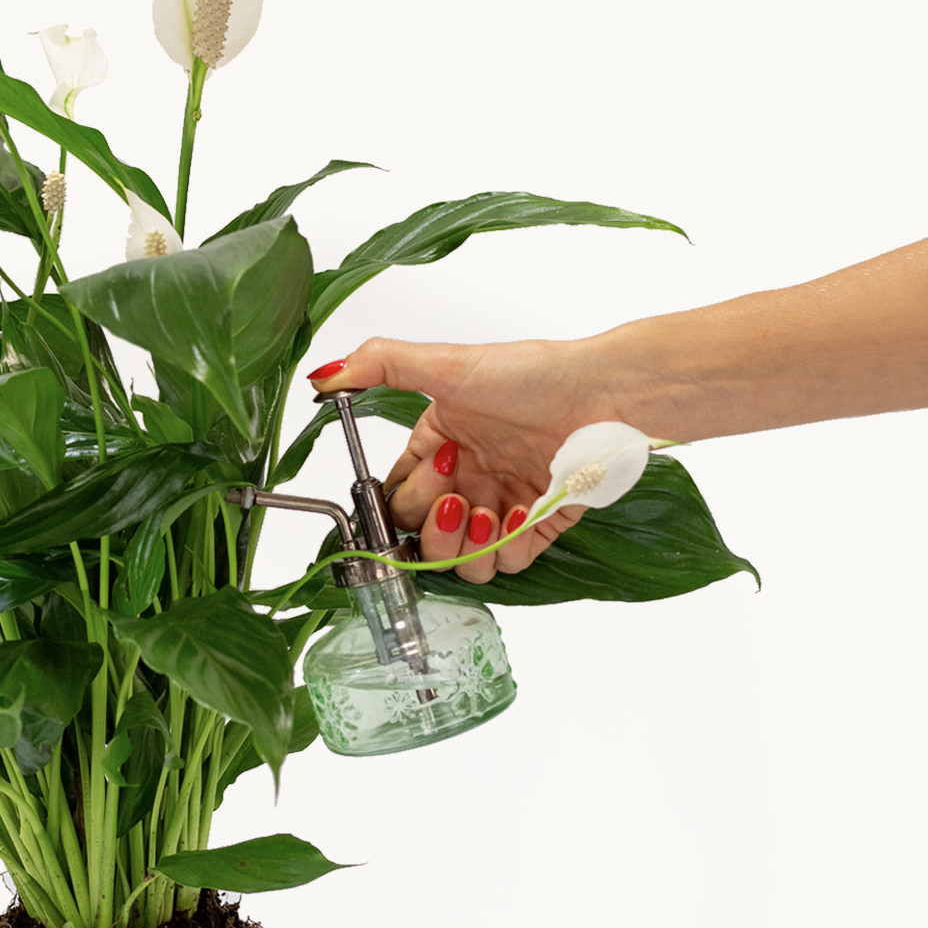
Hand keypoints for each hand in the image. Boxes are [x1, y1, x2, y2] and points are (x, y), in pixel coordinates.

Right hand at [307, 336, 619, 579]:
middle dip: (431, 524)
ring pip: (460, 562)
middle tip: (457, 495)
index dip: (400, 501)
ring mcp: (502, 506)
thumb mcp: (447, 364)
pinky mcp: (540, 526)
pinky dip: (507, 548)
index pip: (396, 496)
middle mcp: (468, 480)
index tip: (420, 482)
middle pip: (421, 535)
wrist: (603, 395)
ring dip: (464, 546)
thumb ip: (380, 365)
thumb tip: (323, 375)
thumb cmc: (533, 375)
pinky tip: (520, 514)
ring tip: (487, 512)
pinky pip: (508, 563)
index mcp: (439, 445)